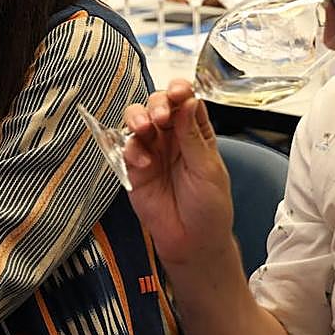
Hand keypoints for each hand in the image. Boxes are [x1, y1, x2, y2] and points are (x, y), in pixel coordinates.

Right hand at [123, 79, 234, 266]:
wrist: (192, 242)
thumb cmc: (209, 207)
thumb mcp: (207, 170)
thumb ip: (192, 136)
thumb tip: (187, 101)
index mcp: (195, 133)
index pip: (185, 102)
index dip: (180, 91)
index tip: (178, 91)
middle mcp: (171, 137)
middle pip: (157, 105)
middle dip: (156, 105)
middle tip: (159, 119)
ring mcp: (151, 150)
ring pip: (137, 120)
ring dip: (137, 119)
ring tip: (143, 129)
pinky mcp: (133, 167)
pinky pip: (126, 148)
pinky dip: (131, 150)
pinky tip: (143, 163)